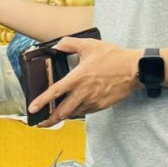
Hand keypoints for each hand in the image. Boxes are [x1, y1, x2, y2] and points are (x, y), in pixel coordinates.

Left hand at [30, 36, 144, 121]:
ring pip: (73, 113)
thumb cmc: (114, 57)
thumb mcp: (90, 45)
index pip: (55, 92)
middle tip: (40, 122)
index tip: (31, 109)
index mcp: (78, 78)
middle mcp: (84, 92)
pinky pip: (85, 111)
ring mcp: (93, 101)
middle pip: (62, 112)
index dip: (41, 101)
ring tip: (53, 117)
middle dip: (49, 120)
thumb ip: (70, 44)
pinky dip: (77, 112)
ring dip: (62, 117)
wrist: (136, 69)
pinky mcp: (101, 106)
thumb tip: (57, 45)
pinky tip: (73, 109)